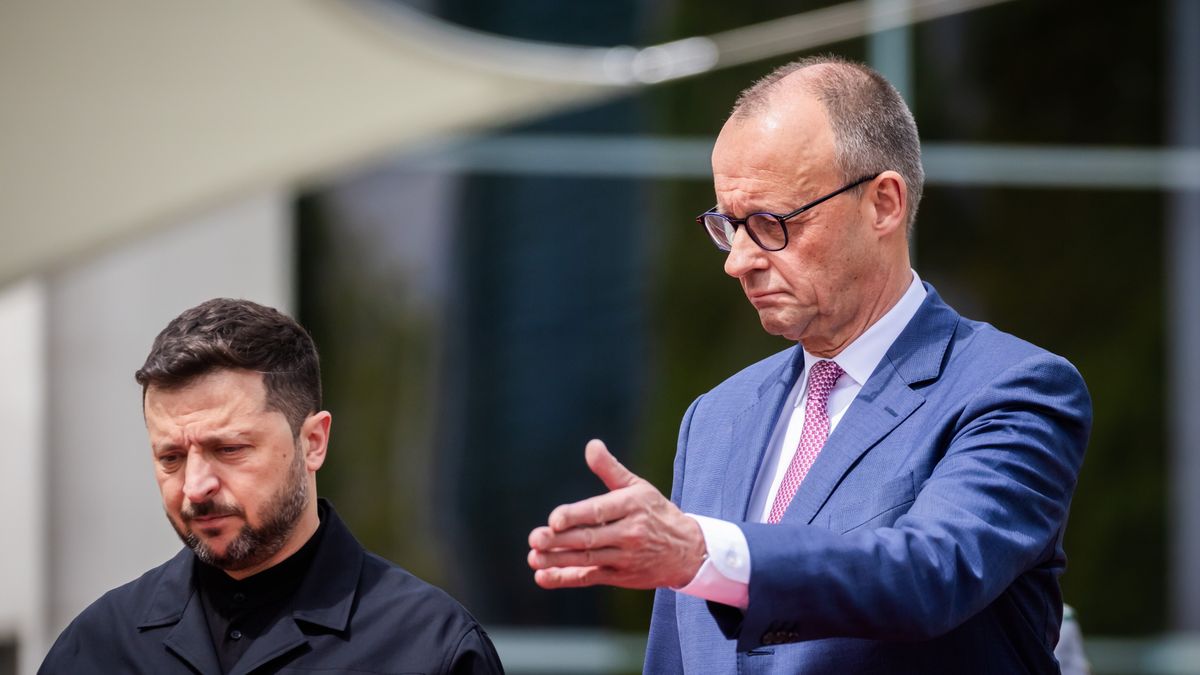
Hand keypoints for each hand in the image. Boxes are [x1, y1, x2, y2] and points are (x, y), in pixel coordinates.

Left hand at [527, 439, 705, 589]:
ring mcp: (625, 558)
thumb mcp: (638, 487)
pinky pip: (591, 578)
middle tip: (535, 539)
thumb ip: (610, 469)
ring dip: (558, 560)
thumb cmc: (655, 512)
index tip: (554, 519)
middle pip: (589, 538)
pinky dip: (567, 579)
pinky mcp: (621, 576)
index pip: (599, 512)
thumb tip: (591, 445)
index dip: (575, 516)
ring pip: (587, 560)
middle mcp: (630, 533)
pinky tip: (544, 577)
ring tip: (534, 557)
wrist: (687, 551)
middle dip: (560, 540)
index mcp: (632, 506)